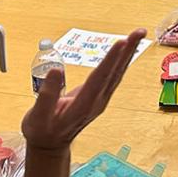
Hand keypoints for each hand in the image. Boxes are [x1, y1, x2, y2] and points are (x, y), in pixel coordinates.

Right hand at [22, 28, 146, 152]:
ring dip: (128, 52)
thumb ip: (47, 95)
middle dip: (127, 51)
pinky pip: (114, 75)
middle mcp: (97, 101)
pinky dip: (122, 59)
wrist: (51, 145)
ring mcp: (101, 99)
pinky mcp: (100, 95)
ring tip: (138, 34)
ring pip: (117, 73)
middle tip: (140, 31)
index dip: (111, 60)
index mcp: (83, 105)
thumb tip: (55, 70)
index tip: (121, 42)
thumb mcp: (38, 116)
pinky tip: (127, 49)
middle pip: (115, 73)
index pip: (100, 79)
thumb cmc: (42, 130)